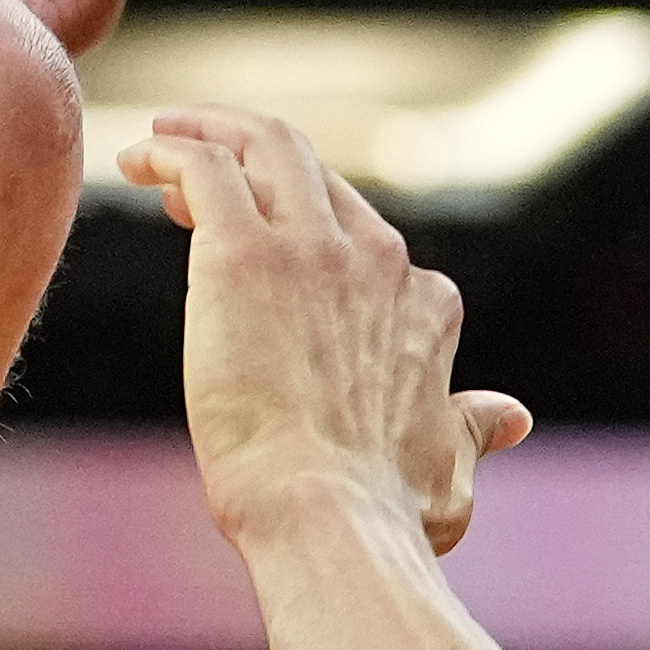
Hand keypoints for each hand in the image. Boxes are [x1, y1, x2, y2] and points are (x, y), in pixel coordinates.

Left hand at [126, 108, 533, 552]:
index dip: (303, 230)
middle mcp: (378, 259)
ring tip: (161, 140)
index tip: (253, 248)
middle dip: (256, 156)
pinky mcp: (242, 255)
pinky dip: (170, 151)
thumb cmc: (384, 514)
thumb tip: (513, 418)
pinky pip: (205, 168)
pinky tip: (136, 161)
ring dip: (212, 130)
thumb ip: (474, 428)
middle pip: (314, 170)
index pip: (362, 237)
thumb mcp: (449, 465)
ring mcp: (314, 250)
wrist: (329, 519)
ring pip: (265, 145)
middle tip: (194, 163)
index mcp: (423, 302)